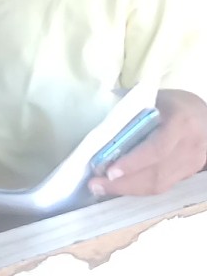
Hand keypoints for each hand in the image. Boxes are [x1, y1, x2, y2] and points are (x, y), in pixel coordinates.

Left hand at [88, 90, 206, 196]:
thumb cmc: (174, 104)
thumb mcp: (155, 98)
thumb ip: (132, 111)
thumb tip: (100, 126)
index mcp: (180, 123)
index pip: (157, 149)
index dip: (133, 163)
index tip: (110, 171)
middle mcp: (190, 146)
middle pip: (156, 173)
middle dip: (124, 183)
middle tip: (95, 184)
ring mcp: (192, 163)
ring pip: (159, 184)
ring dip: (128, 189)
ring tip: (101, 188)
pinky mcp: (189, 173)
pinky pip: (163, 185)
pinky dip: (139, 188)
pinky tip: (120, 186)